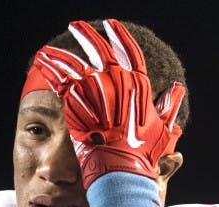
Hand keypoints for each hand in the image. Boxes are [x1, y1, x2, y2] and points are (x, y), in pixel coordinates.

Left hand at [30, 19, 184, 187]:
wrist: (119, 170)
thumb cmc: (142, 154)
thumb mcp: (162, 129)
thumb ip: (169, 106)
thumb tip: (177, 89)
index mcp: (138, 85)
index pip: (130, 52)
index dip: (120, 36)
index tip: (111, 24)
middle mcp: (116, 82)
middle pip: (99, 50)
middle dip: (87, 35)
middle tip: (75, 25)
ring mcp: (94, 91)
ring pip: (74, 64)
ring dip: (61, 54)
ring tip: (49, 49)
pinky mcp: (75, 104)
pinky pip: (59, 81)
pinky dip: (50, 71)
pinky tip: (41, 63)